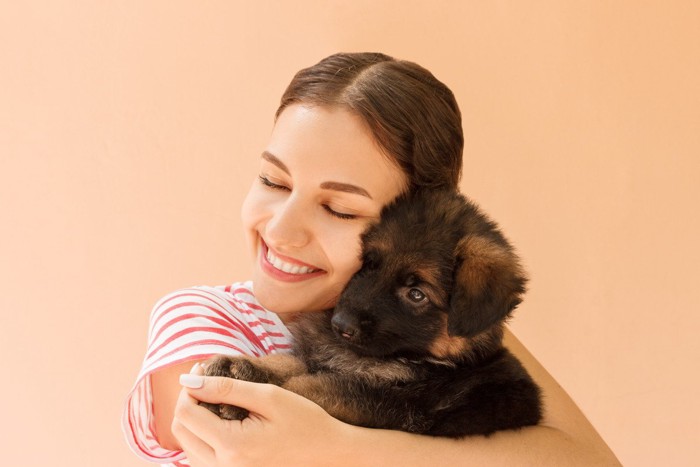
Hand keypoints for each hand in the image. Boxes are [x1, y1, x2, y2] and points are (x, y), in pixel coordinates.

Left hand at [171, 363, 348, 466]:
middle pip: (181, 430)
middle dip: (188, 400)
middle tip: (206, 378)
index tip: (202, 368)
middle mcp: (222, 466)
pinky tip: (220, 419)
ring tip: (214, 396)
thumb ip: (226, 388)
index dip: (189, 387)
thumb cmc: (304, 421)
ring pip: (187, 445)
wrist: (327, 452)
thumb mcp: (268, 396)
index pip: (186, 412)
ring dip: (193, 419)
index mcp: (231, 445)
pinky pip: (201, 457)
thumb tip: (190, 379)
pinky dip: (202, 435)